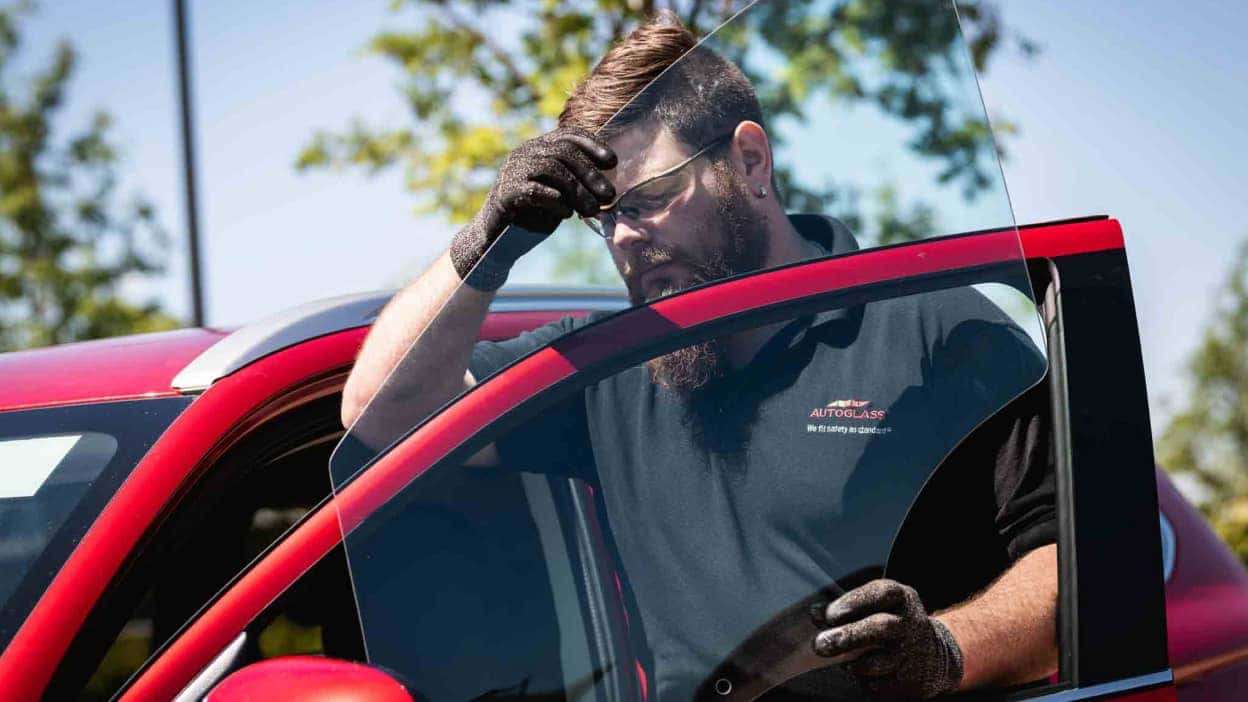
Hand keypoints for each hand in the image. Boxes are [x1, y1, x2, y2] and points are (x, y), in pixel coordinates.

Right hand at [450, 127, 616, 289]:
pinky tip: (567, 214)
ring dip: (577, 190)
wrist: (499, 238)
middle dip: (590, 174)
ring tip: (592, 210)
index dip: (593, 145)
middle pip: (563, 152)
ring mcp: (513, 170)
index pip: (568, 135)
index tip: (612, 162)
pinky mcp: (505, 192)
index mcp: (539, 148)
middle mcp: (524, 153)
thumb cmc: (534, 215)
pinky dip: (556, 201)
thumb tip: (607, 192)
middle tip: (609, 195)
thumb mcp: (562, 196)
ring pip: (552, 168)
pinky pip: (535, 190)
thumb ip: (579, 187)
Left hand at [812, 579, 962, 699]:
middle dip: (847, 636)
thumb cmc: (890, 623)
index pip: (880, 594)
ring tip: (843, 661)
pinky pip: (878, 684)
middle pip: (880, 627)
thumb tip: (815, 614)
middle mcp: (910, 624)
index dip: (852, 603)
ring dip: (852, 663)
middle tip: (819, 645)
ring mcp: (911, 654)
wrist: (929, 655)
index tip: (828, 615)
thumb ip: (846, 607)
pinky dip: (863, 680)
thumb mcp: (876, 605)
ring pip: (878, 662)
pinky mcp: (909, 682)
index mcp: (901, 597)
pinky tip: (861, 673)